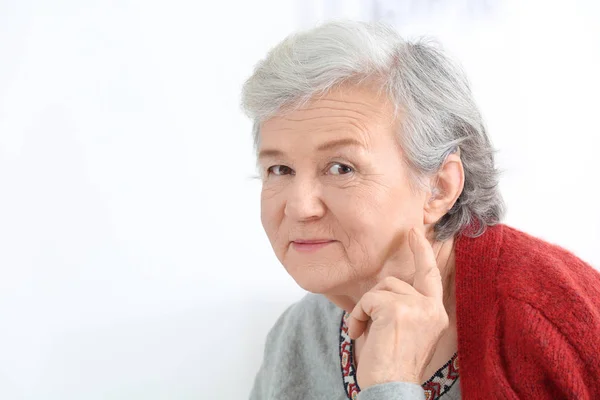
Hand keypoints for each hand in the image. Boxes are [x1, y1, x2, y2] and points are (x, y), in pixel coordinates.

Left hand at [347, 228, 448, 387]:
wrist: (392, 388)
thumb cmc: (394, 366)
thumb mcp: (408, 333)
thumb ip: (407, 308)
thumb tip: (389, 289)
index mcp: (436, 314)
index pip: (431, 276)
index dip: (422, 252)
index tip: (415, 233)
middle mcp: (431, 308)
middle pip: (395, 281)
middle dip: (375, 297)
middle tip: (365, 312)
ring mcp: (416, 307)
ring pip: (380, 289)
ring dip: (366, 309)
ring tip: (365, 333)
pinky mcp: (396, 309)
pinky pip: (368, 299)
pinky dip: (358, 315)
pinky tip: (360, 334)